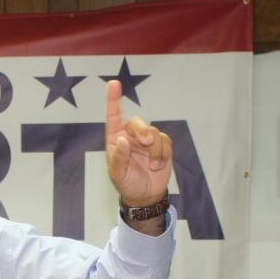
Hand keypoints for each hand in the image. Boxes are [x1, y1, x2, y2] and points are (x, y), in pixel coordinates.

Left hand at [105, 80, 171, 205]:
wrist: (145, 195)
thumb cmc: (126, 183)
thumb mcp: (117, 174)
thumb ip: (119, 158)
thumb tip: (124, 140)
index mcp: (116, 139)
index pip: (114, 116)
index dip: (113, 100)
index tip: (113, 84)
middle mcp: (130, 136)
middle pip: (137, 122)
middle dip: (143, 131)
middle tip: (146, 142)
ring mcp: (147, 140)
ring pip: (154, 133)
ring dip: (155, 150)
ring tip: (153, 165)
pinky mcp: (161, 146)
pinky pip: (166, 141)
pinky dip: (163, 154)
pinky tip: (158, 165)